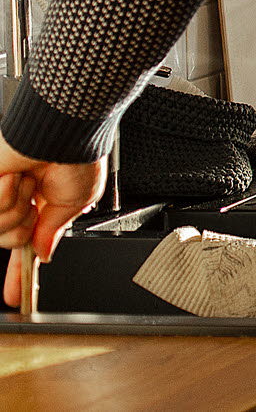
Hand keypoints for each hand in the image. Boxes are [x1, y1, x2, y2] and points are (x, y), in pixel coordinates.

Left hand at [0, 135, 104, 307]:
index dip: (19, 274)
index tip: (15, 297)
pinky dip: (6, 196)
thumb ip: (54, 229)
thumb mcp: (75, 202)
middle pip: (8, 241)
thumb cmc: (77, 154)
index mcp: (39, 206)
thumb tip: (44, 253)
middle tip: (36, 200)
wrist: (62, 130)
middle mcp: (15, 201)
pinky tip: (15, 175)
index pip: (25, 246)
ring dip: (16, 209)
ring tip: (27, 182)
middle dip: (23, 226)